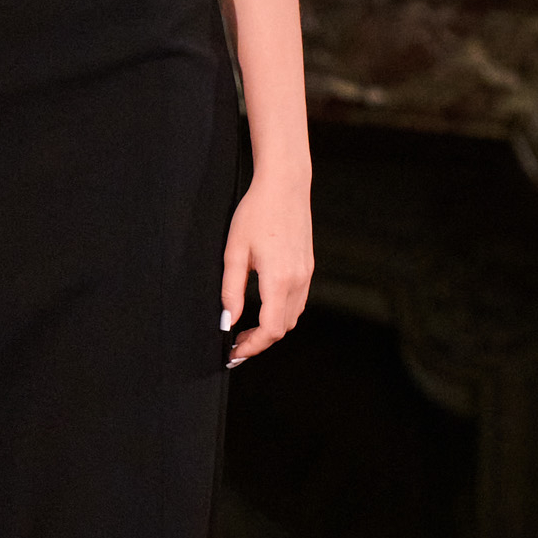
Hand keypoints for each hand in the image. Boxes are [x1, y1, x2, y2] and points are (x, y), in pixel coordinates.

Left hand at [221, 174, 311, 365]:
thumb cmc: (256, 213)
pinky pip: (298, 301)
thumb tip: (229, 320)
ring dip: (271, 328)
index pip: (271, 329)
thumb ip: (231, 290)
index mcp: (279, 279)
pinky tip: (263, 308)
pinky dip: (281, 313)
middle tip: (236, 344)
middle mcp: (298, 280)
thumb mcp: (234, 251)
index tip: (234, 351)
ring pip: (292, 316)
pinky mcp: (308, 266)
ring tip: (247, 329)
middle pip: (283, 328)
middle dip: (260, 341)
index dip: (253, 346)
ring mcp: (306, 274)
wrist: (285, 186)